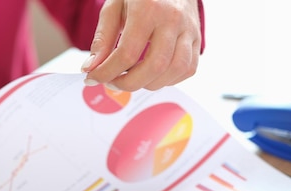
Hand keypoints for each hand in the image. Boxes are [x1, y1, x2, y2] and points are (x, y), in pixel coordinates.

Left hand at [81, 0, 201, 90]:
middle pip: (154, 66)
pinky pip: (188, 69)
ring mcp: (189, 30)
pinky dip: (169, 79)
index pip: (127, 53)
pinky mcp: (197, 38)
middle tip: (113, 83)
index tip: (94, 78)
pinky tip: (153, 75)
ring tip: (132, 79)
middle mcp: (173, 19)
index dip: (108, 72)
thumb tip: (92, 67)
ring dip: (150, 84)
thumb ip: (103, 38)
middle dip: (129, 83)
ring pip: (174, 70)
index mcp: (148, 8)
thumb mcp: (115, 6)